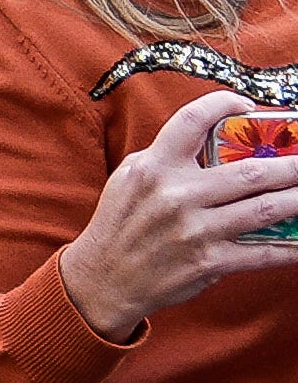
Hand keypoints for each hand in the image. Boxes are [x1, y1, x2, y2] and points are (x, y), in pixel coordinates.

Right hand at [53, 91, 297, 342]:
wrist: (104, 278)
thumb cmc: (121, 224)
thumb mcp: (130, 178)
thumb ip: (167, 158)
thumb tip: (213, 141)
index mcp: (153, 168)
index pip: (192, 121)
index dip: (223, 104)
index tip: (246, 105)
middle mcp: (176, 195)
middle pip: (249, 172)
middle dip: (290, 165)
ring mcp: (195, 230)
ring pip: (264, 209)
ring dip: (297, 199)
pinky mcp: (209, 262)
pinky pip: (262, 253)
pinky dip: (291, 247)